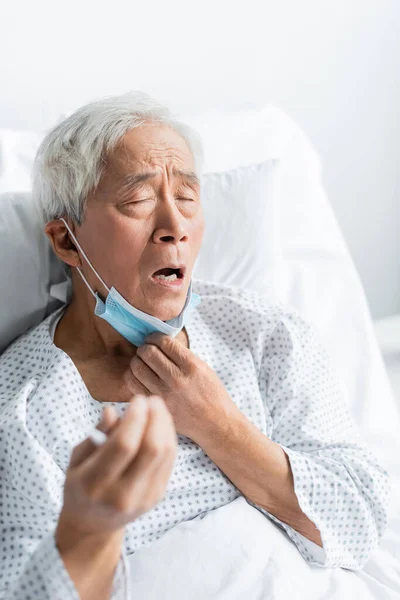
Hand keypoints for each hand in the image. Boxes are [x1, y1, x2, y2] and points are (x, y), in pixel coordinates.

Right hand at [56, 394, 177, 547]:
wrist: (93, 525)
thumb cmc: (81, 485)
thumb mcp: (77, 459)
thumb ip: (95, 435)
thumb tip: (112, 411)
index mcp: (94, 484)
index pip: (124, 445)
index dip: (136, 417)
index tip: (137, 399)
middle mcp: (121, 494)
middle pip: (151, 448)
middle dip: (155, 417)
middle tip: (152, 400)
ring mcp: (143, 498)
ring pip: (165, 454)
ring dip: (165, 425)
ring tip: (157, 408)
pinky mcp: (157, 496)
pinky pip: (170, 461)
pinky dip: (168, 438)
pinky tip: (161, 425)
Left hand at [124, 333, 240, 443]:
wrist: (215, 424)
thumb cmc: (210, 394)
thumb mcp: (203, 368)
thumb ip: (182, 355)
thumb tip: (158, 342)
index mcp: (191, 366)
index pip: (164, 342)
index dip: (154, 337)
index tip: (152, 339)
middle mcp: (177, 379)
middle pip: (149, 353)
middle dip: (144, 347)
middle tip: (146, 350)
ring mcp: (165, 394)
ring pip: (138, 367)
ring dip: (137, 360)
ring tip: (141, 362)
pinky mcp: (156, 406)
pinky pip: (134, 385)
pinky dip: (132, 376)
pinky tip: (138, 375)